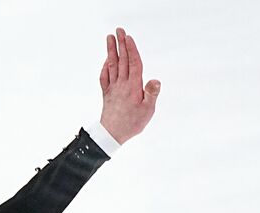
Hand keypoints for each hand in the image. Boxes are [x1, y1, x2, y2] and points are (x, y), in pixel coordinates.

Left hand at [99, 27, 160, 144]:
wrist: (111, 135)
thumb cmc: (132, 123)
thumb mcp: (147, 111)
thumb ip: (151, 94)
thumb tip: (155, 80)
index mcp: (133, 86)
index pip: (134, 63)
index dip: (132, 49)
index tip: (129, 38)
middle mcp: (122, 84)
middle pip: (122, 60)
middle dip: (121, 44)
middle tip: (119, 30)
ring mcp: (113, 88)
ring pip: (112, 65)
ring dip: (111, 51)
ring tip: (110, 38)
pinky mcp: (107, 94)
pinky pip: (104, 77)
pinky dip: (105, 67)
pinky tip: (106, 61)